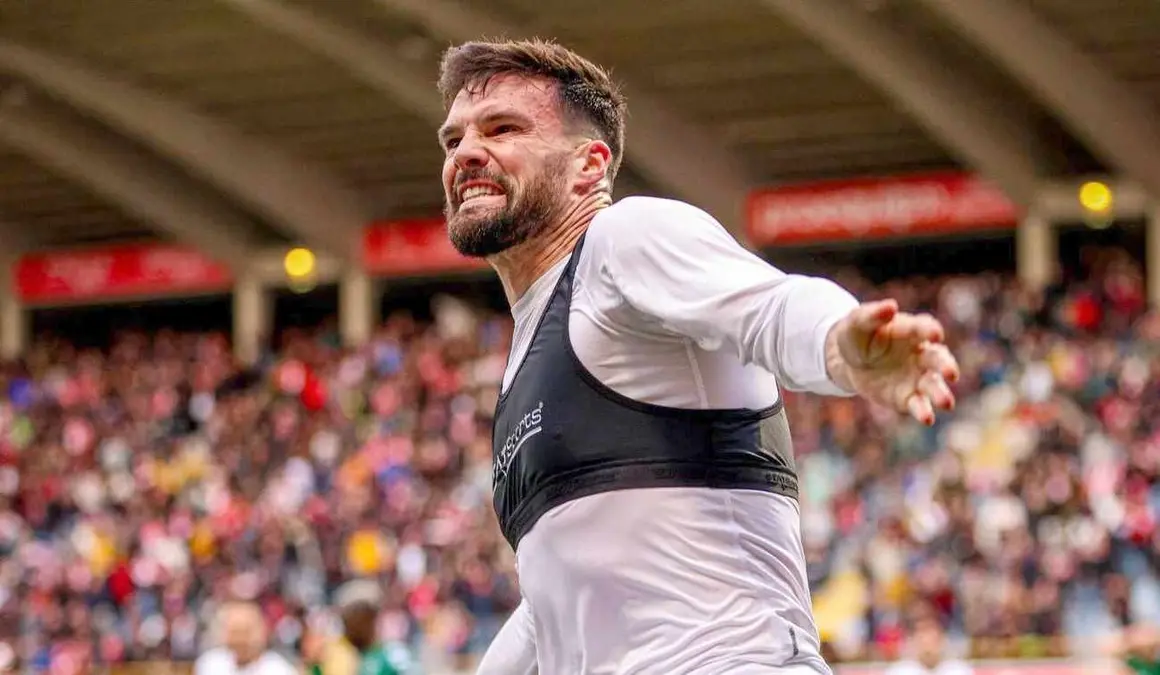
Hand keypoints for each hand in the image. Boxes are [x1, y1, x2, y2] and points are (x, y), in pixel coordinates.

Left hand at [825, 299, 959, 424]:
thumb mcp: (858, 322)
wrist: (847, 361)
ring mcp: (916, 377)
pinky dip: (924, 411)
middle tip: (951, 373)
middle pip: (938, 358)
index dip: (930, 330)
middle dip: (945, 365)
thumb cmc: (857, 335)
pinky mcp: (907, 397)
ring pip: (933, 385)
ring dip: (941, 393)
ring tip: (946, 403)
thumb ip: (873, 315)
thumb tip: (890, 306)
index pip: (924, 329)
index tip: (935, 334)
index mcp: (910, 331)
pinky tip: (928, 419)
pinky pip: (918, 404)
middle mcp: (920, 353)